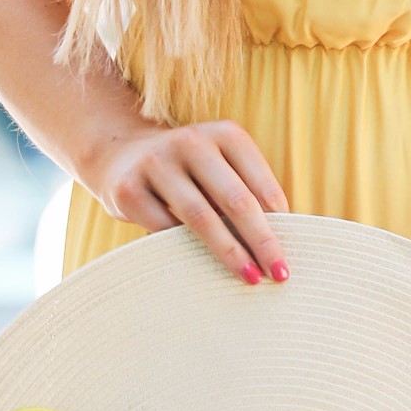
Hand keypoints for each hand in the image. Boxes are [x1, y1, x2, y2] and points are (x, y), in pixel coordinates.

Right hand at [88, 118, 292, 285]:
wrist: (120, 154)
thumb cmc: (188, 171)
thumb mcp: (220, 166)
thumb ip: (246, 193)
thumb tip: (277, 244)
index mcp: (224, 134)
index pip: (259, 181)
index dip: (278, 219)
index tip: (290, 250)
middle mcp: (191, 142)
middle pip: (235, 199)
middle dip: (262, 240)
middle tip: (279, 273)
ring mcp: (156, 163)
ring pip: (201, 217)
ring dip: (231, 252)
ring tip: (251, 277)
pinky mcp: (128, 190)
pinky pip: (164, 230)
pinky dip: (187, 251)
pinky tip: (204, 269)